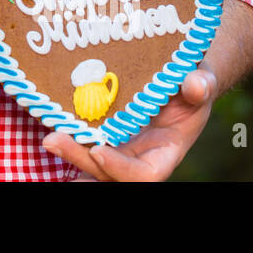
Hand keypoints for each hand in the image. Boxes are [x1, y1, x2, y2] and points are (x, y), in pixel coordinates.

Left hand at [41, 63, 218, 180]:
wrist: (180, 77)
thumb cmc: (192, 82)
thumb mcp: (201, 80)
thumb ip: (201, 85)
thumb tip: (195, 85)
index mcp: (166, 152)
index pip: (144, 175)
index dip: (121, 168)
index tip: (99, 150)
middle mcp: (140, 156)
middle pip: (109, 172)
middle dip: (82, 160)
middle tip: (53, 141)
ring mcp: (121, 147)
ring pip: (93, 162)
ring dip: (71, 152)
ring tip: (50, 139)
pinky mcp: (107, 132)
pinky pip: (87, 142)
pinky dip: (71, 140)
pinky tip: (52, 133)